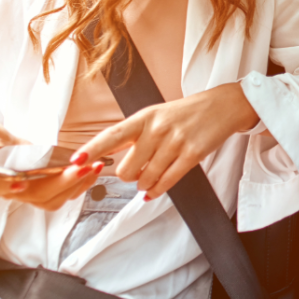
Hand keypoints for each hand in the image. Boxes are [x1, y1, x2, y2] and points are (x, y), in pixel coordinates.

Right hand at [0, 119, 102, 211]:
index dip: (3, 184)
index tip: (17, 180)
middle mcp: (8, 188)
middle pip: (33, 194)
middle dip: (58, 183)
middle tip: (79, 168)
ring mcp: (26, 193)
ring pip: (50, 199)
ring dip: (74, 185)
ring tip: (94, 166)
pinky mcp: (40, 192)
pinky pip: (61, 197)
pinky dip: (79, 186)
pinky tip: (94, 171)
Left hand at [73, 82, 259, 199]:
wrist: (221, 107)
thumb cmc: (185, 113)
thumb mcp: (155, 115)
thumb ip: (134, 134)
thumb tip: (112, 158)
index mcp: (144, 117)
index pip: (112, 134)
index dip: (93, 149)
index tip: (76, 160)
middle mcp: (157, 129)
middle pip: (127, 168)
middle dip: (129, 176)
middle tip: (136, 171)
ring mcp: (175, 142)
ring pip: (146, 178)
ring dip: (144, 184)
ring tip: (149, 178)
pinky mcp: (192, 154)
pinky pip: (167, 181)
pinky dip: (157, 190)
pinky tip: (154, 191)